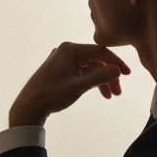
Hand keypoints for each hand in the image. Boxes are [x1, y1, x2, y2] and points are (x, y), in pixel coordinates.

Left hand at [8, 42, 130, 126]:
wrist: (28, 106)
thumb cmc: (52, 95)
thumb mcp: (79, 86)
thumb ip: (100, 77)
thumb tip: (118, 70)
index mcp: (70, 50)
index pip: (100, 52)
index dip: (116, 63)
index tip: (128, 75)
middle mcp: (65, 51)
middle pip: (95, 60)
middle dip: (108, 75)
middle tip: (117, 92)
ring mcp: (61, 60)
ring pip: (89, 67)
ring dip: (100, 80)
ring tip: (109, 96)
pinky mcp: (58, 69)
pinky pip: (80, 72)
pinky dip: (89, 81)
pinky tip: (97, 92)